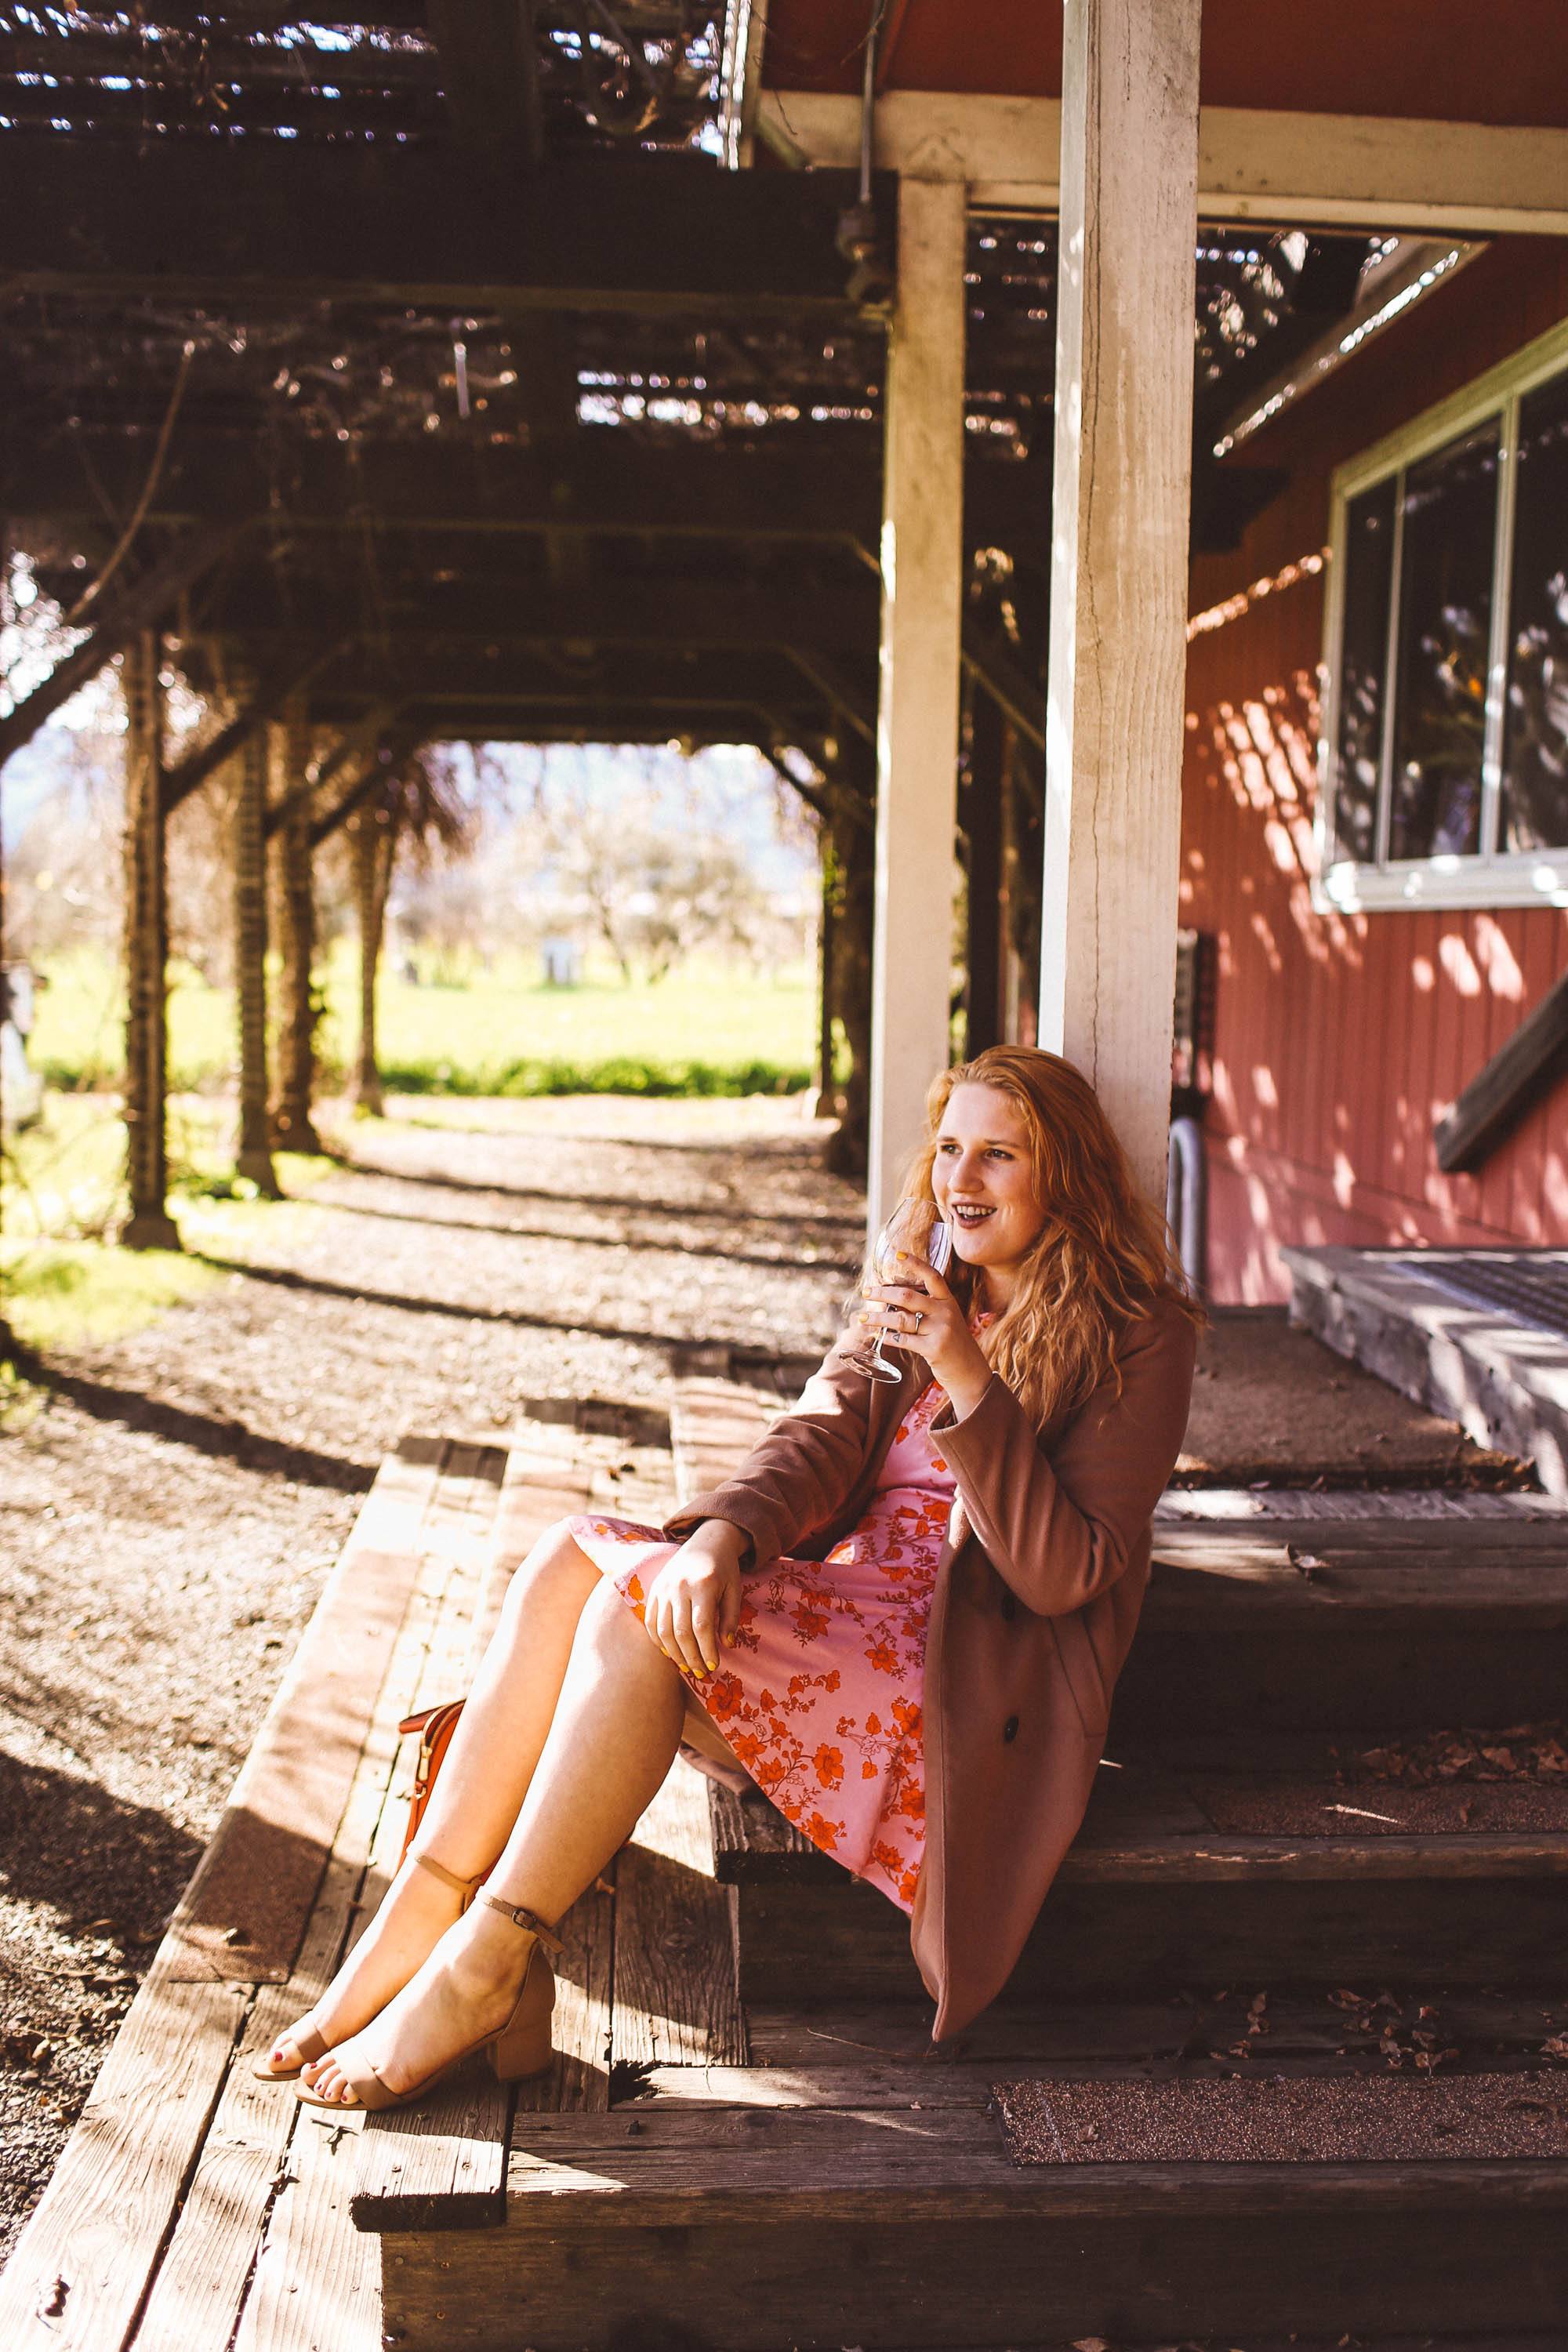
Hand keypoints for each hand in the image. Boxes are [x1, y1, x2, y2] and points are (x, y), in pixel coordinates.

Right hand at [642, 1520, 745, 1677]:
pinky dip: (657, 1640)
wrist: (706, 1541)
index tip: (714, 1665)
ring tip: (686, 1666)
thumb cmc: (724, 1569)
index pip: (702, 1626)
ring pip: (663, 1630)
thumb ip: (731, 1617)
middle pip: (681, 1632)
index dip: (707, 1650)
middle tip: (700, 1672)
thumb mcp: (735, 1589)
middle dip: (691, 1657)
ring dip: (674, 1653)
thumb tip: (726, 1645)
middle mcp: (680, 1587)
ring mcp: (663, 1588)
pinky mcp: (654, 1590)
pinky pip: (650, 1621)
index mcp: (703, 1585)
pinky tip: (669, 1652)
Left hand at [857, 1253, 991, 1415]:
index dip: (916, 1264)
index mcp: (948, 1300)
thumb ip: (926, 1307)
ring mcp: (940, 1330)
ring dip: (878, 1318)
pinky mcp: (934, 1348)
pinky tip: (880, 1336)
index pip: (932, 1276)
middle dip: (883, 1293)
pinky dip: (888, 1337)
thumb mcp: (945, 1318)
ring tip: (863, 1318)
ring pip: (901, 1319)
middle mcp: (945, 1312)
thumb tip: (891, 1298)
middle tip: (866, 1292)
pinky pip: (904, 1340)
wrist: (969, 1370)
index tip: (898, 1255)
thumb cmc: (951, 1342)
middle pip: (908, 1297)